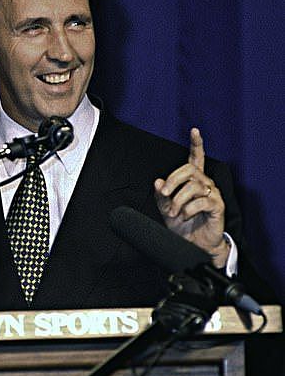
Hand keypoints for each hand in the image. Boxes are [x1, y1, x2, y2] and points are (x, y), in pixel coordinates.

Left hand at [154, 127, 228, 267]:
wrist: (192, 245)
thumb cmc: (181, 225)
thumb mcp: (165, 209)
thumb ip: (161, 195)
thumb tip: (157, 181)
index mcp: (193, 181)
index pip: (196, 158)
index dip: (196, 144)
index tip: (194, 130)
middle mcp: (205, 184)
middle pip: (189, 169)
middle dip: (173, 181)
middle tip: (165, 196)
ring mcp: (213, 194)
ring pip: (194, 186)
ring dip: (178, 200)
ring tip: (173, 213)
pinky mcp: (218, 206)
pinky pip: (202, 201)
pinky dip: (188, 209)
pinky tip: (184, 216)